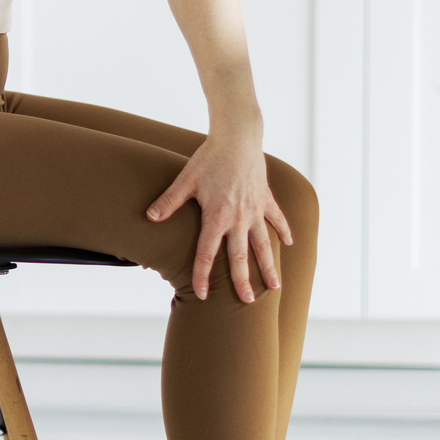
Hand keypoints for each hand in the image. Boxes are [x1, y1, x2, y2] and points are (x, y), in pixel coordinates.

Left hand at [145, 136, 292, 303]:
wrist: (238, 137)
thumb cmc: (209, 158)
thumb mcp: (185, 180)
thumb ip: (169, 201)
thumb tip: (150, 216)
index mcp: (217, 217)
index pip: (207, 254)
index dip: (202, 275)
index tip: (203, 294)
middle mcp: (239, 219)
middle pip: (240, 257)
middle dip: (243, 282)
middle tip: (247, 302)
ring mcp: (255, 210)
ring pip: (263, 244)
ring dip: (269, 266)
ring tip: (275, 286)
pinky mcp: (266, 199)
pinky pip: (277, 219)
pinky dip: (284, 231)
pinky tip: (289, 243)